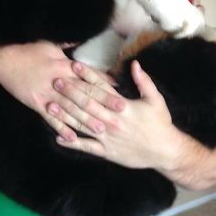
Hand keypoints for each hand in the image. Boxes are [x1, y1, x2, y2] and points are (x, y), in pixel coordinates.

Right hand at [0, 42, 124, 141]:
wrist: (4, 62)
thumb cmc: (28, 51)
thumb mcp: (50, 45)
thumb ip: (67, 47)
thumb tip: (82, 42)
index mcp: (64, 65)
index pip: (89, 75)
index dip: (105, 83)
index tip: (120, 90)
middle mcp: (58, 81)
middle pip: (84, 94)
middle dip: (102, 104)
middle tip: (119, 113)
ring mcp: (47, 94)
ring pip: (70, 109)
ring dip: (85, 120)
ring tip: (100, 129)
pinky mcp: (37, 104)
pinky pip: (51, 119)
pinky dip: (62, 128)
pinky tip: (72, 137)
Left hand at [46, 60, 171, 168]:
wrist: (165, 152)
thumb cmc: (160, 123)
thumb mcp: (156, 99)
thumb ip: (144, 81)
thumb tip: (134, 63)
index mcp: (123, 106)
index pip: (100, 87)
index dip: (86, 75)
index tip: (74, 65)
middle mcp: (112, 121)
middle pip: (87, 104)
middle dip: (70, 92)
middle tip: (56, 82)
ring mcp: (107, 137)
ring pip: (82, 124)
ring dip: (65, 114)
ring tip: (50, 105)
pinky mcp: (106, 151)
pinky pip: (86, 147)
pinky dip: (72, 142)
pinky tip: (57, 137)